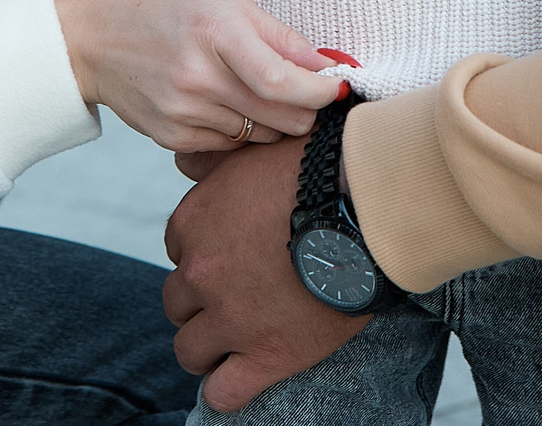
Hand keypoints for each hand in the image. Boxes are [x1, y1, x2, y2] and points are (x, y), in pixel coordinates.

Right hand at [53, 0, 347, 153]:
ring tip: (258, 93)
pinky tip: (226, 104)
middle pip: (283, 119)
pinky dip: (242, 130)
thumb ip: (280, 36)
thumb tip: (330, 65)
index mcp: (215, 33)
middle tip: (306, 91)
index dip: (322, 92)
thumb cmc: (162, 9)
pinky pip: (230, 146)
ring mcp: (183, 114)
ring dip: (274, 121)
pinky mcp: (173, 138)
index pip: (283, 82)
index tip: (341, 87)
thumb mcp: (223, 1)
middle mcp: (198, 79)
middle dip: (307, 110)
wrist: (91, 41)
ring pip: (261, 137)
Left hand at [164, 136, 367, 411]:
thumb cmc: (317, 168)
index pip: (177, 250)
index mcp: (194, 221)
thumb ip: (211, 160)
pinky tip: (245, 375)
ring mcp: (230, 318)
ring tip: (240, 339)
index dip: (205, 254)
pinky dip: (228, 388)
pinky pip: (224, 392)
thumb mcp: (253, 149)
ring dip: (209, 346)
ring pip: (190, 350)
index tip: (233, 255)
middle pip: (177, 301)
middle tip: (239, 296)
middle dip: (202, 301)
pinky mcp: (266, 355)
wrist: (364, 202)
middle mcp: (201, 272)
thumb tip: (183, 166)